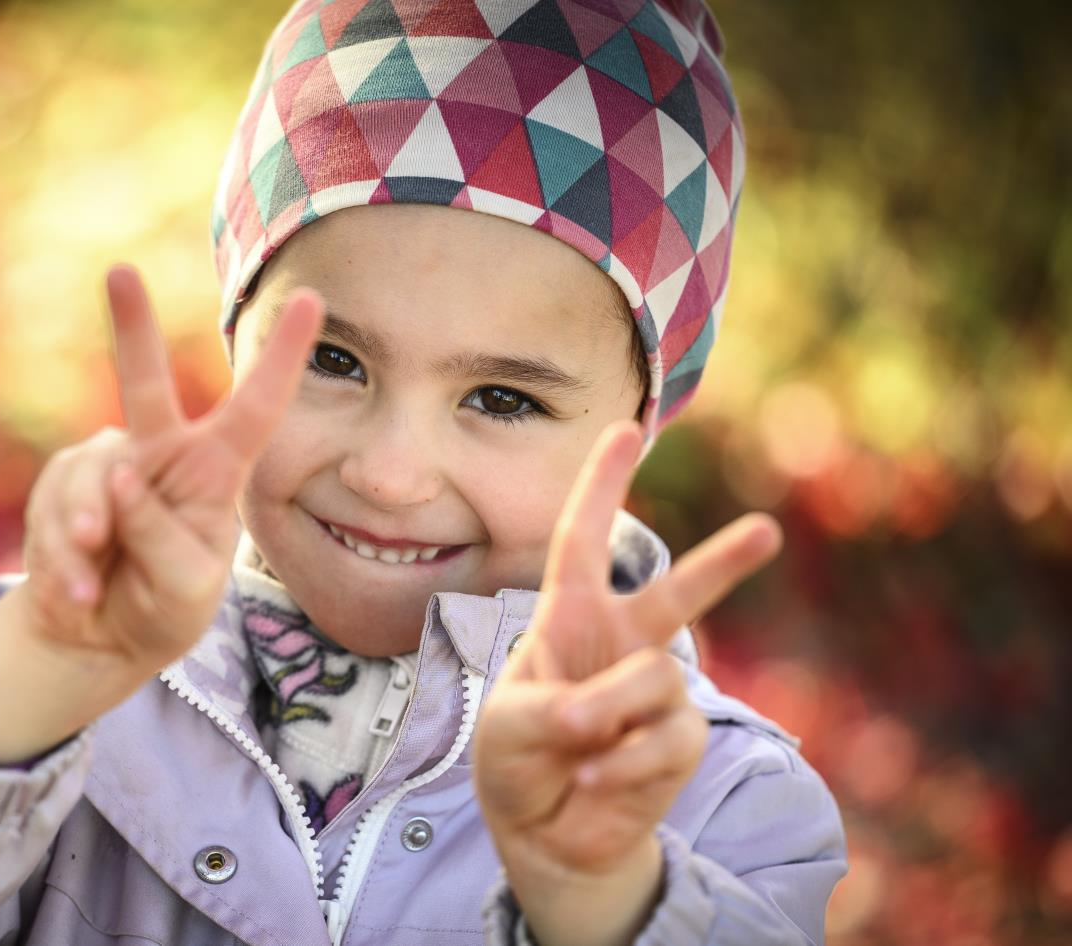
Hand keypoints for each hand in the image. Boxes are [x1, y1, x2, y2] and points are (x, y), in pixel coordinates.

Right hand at [15, 264, 323, 675]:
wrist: (96, 637)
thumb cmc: (161, 608)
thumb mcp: (183, 590)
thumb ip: (161, 538)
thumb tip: (121, 477)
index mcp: (214, 473)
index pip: (256, 409)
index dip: (281, 357)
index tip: (311, 300)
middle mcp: (161, 456)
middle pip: (145, 386)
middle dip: (131, 329)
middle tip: (119, 272)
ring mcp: (106, 467)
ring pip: (91, 480)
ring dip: (86, 536)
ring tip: (91, 587)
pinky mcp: (61, 486)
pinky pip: (55, 510)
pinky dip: (63, 559)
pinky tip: (76, 591)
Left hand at [471, 421, 782, 944]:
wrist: (546, 833)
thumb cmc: (517, 759)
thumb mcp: (510, 725)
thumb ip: (557, 709)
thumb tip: (614, 715)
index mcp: (569, 617)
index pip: (581, 541)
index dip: (600, 486)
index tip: (624, 429)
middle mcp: (620, 644)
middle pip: (674, 593)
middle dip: (722, 564)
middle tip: (767, 530)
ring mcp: (655, 691)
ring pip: (654, 680)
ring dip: (607, 717)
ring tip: (576, 748)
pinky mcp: (679, 739)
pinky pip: (664, 740)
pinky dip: (622, 765)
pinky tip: (594, 781)